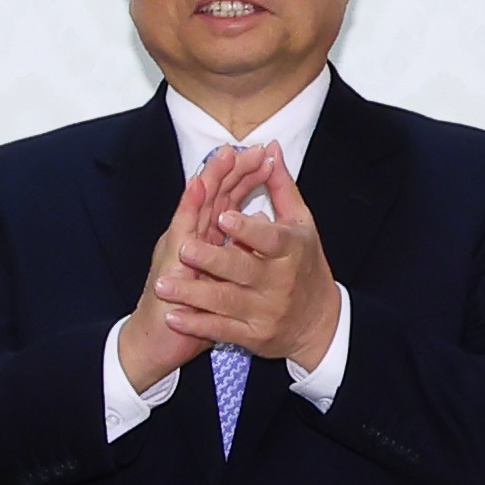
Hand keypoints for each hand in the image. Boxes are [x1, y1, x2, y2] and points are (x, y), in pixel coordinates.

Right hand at [116, 150, 258, 391]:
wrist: (160, 338)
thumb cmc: (191, 309)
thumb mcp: (219, 280)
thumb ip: (237, 252)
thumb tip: (257, 228)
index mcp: (206, 239)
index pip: (227, 200)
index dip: (244, 178)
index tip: (264, 155)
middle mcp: (191, 236)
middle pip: (212, 195)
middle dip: (230, 170)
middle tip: (246, 145)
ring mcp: (178, 244)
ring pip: (195, 204)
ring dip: (210, 176)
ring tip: (223, 153)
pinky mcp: (169, 258)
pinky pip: (180, 226)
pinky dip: (189, 203)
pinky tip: (199, 184)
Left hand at [160, 144, 343, 370]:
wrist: (319, 323)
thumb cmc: (306, 265)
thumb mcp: (301, 225)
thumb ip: (282, 187)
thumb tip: (270, 149)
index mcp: (291, 250)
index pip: (269, 237)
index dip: (247, 228)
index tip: (223, 216)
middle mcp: (279, 282)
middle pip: (243, 270)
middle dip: (213, 260)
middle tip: (184, 249)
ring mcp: (265, 311)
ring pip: (226, 302)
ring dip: (194, 295)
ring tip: (165, 285)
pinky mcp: (254, 335)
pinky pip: (222, 330)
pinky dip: (197, 325)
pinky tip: (174, 317)